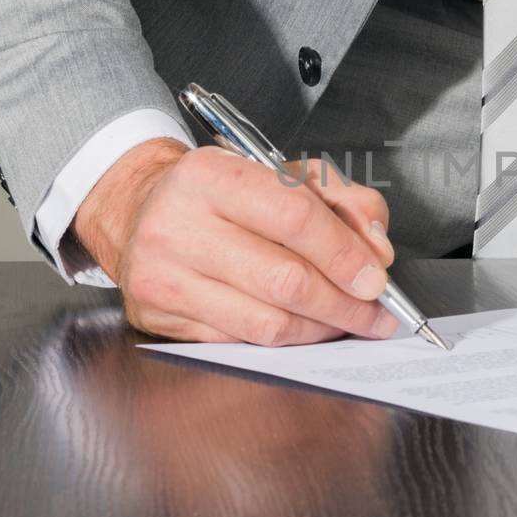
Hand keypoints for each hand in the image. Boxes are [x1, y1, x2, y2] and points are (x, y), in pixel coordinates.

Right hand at [71, 139, 397, 344]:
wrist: (139, 210)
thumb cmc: (221, 195)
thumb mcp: (282, 175)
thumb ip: (341, 200)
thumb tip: (375, 251)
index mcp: (211, 175)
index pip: (295, 217)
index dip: (345, 254)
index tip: (377, 278)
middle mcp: (178, 225)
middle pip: (285, 279)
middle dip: (344, 303)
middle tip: (375, 313)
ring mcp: (163, 276)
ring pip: (267, 322)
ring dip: (321, 329)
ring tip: (346, 322)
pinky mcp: (158, 316)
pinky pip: (241, 342)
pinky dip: (285, 340)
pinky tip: (304, 329)